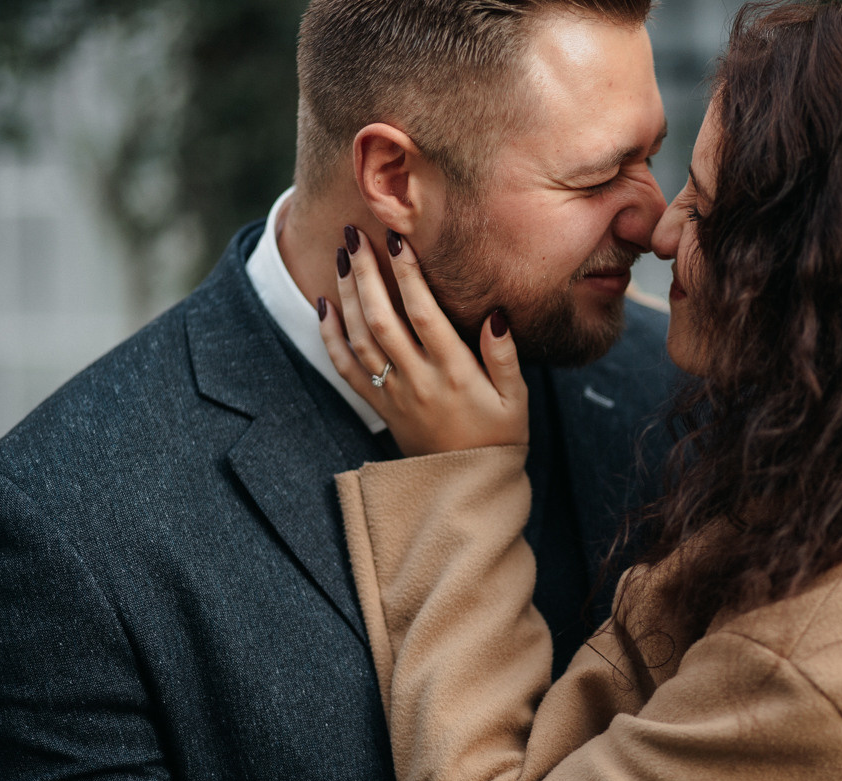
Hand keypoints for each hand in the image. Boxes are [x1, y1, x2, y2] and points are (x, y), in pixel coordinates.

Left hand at [318, 228, 528, 456]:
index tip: (398, 240)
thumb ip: (504, 356)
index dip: (409, 276)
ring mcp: (394, 394)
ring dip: (347, 295)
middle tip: (355, 233)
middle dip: (366, 272)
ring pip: (360, 338)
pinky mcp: (380, 406)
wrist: (467, 486)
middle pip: (382, 319)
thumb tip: (496, 314)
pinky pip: (346, 369)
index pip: (425, 314)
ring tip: (342, 256)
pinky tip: (324, 306)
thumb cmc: (499, 436)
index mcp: (454, 373)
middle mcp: (418, 381)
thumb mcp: (516, 398)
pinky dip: (330, 337)